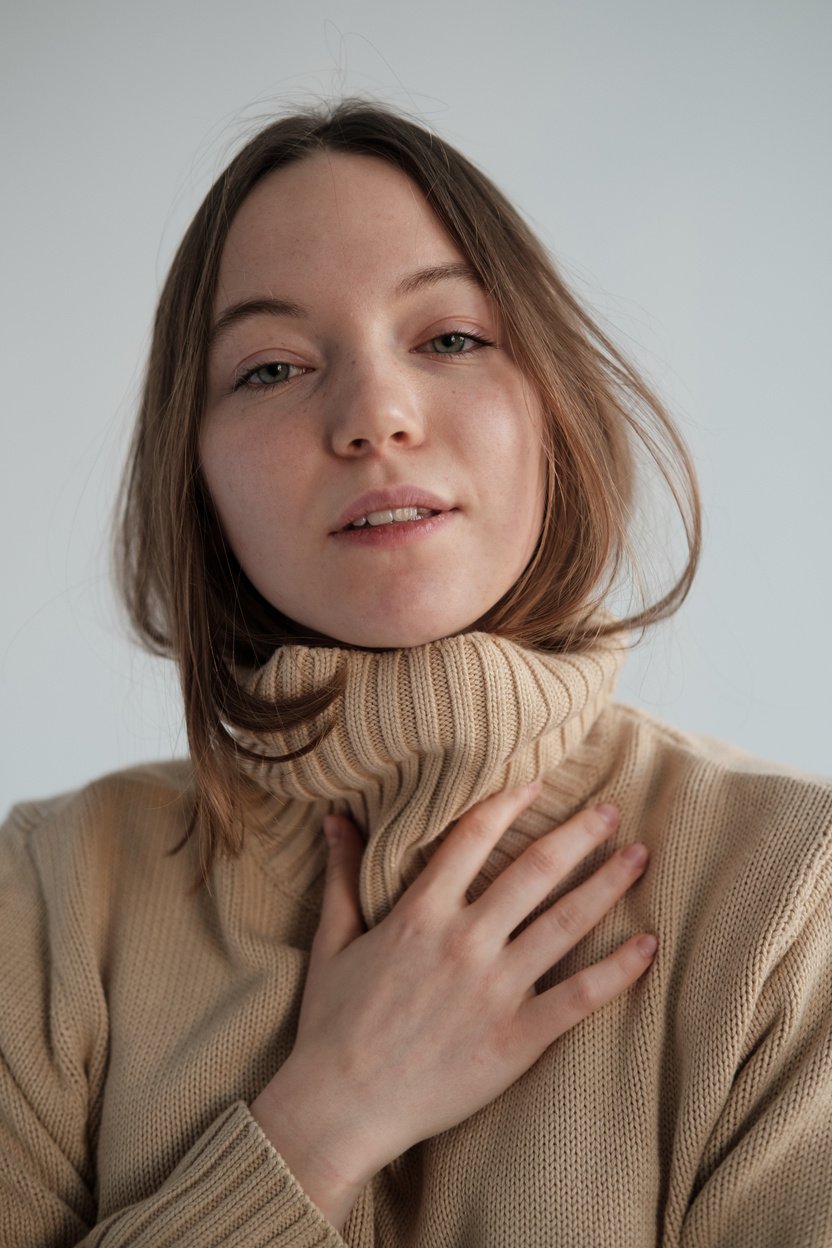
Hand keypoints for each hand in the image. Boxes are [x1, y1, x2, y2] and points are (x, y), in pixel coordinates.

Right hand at [252, 781, 654, 1225]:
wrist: (339, 1109)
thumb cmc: (331, 1025)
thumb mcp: (332, 940)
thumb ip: (341, 876)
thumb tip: (335, 819)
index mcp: (420, 913)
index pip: (473, 838)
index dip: (509, 803)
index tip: (539, 783)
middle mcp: (464, 941)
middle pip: (535, 870)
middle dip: (579, 834)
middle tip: (612, 809)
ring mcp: (494, 990)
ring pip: (566, 922)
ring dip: (607, 885)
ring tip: (640, 857)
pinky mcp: (516, 1039)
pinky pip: (579, 996)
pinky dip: (619, 970)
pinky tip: (649, 945)